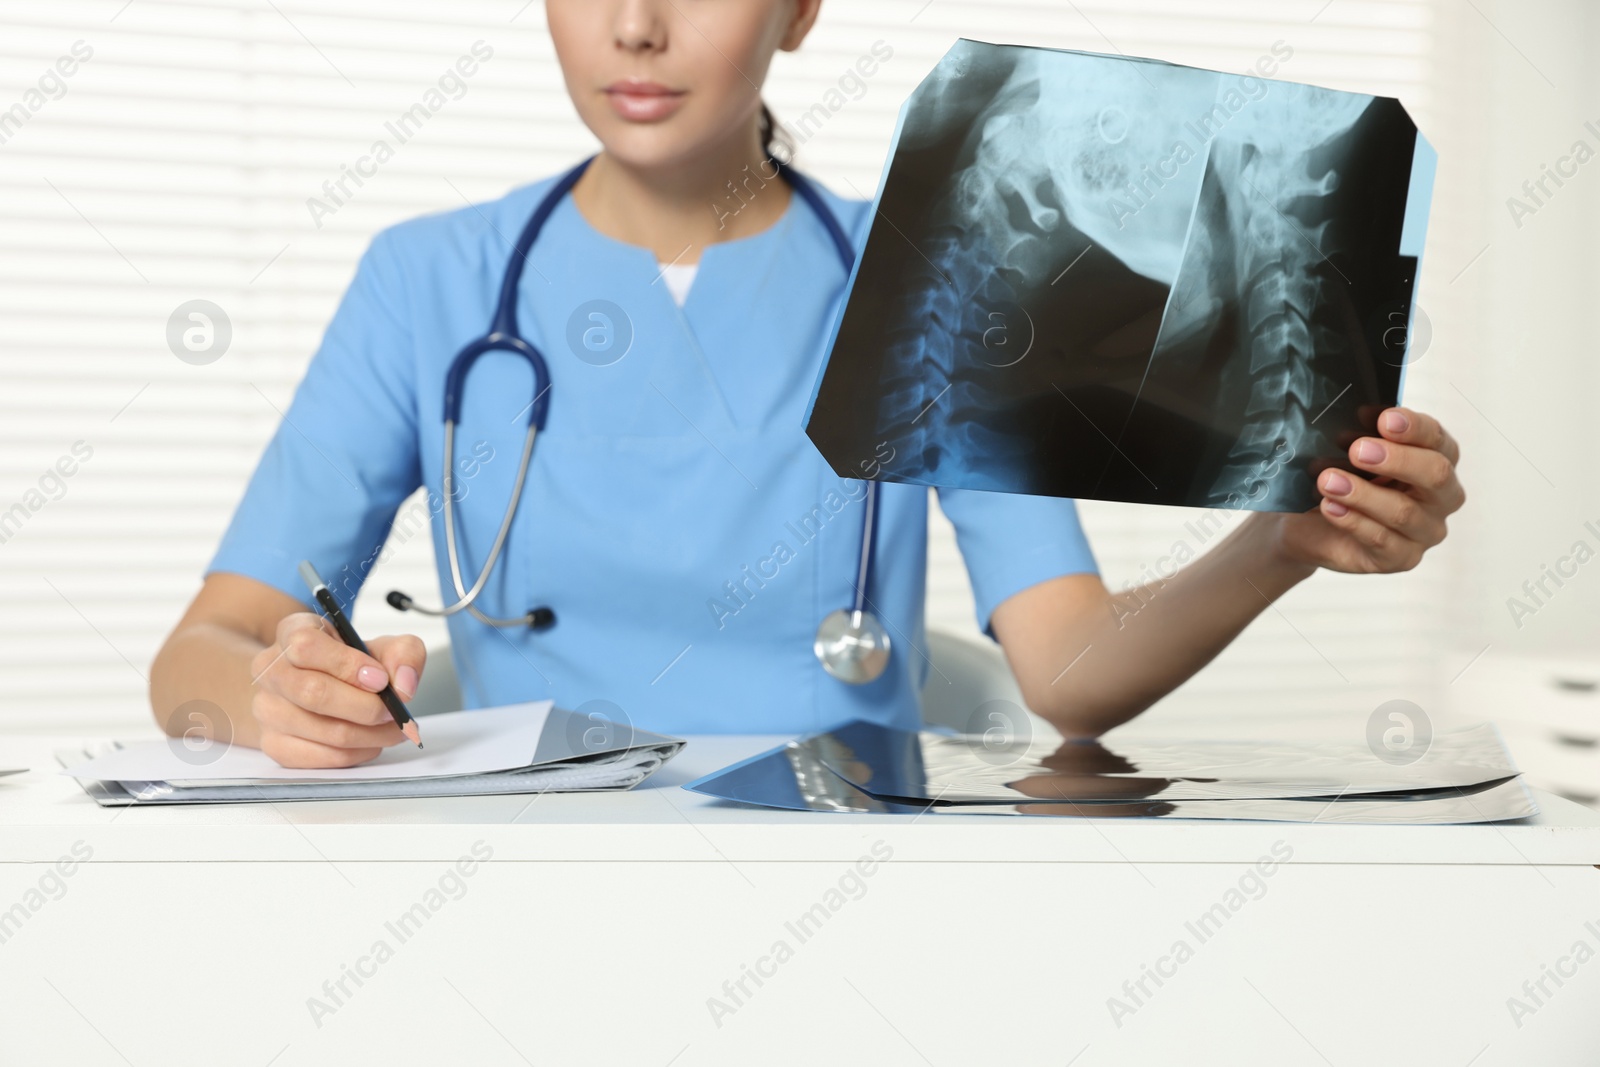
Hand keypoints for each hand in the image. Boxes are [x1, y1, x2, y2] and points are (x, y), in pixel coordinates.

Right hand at [248, 613, 426, 768]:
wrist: (321, 685)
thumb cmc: (351, 664)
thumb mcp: (382, 646)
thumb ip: (403, 654)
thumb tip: (403, 684)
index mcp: (292, 632)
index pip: (306, 647)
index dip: (348, 665)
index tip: (380, 680)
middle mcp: (270, 670)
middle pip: (313, 693)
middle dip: (366, 707)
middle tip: (394, 711)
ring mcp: (267, 709)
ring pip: (324, 732)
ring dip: (371, 735)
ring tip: (391, 728)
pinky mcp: (274, 744)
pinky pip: (322, 758)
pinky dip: (357, 753)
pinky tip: (369, 741)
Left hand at [1275, 406, 1464, 573]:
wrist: (1311, 523)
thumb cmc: (1342, 477)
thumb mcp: (1349, 452)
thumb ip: (1365, 435)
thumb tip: (1363, 416)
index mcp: (1437, 459)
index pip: (1438, 439)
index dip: (1414, 428)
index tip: (1385, 419)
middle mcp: (1441, 496)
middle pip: (1436, 475)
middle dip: (1396, 460)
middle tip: (1357, 450)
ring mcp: (1426, 531)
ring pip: (1404, 512)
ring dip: (1363, 494)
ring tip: (1328, 481)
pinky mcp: (1402, 558)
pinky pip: (1382, 540)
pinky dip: (1353, 521)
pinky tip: (1329, 507)